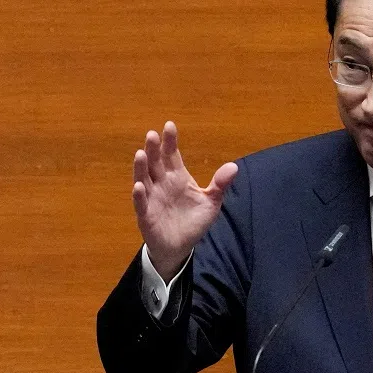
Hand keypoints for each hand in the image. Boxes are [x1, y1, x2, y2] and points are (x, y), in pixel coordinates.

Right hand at [132, 121, 237, 280]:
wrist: (181, 247)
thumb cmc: (193, 221)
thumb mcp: (211, 202)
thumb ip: (220, 185)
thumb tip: (234, 167)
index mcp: (178, 177)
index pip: (172, 155)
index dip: (170, 142)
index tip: (170, 125)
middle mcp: (162, 184)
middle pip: (156, 163)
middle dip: (154, 149)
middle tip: (152, 134)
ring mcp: (152, 198)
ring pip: (144, 179)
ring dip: (141, 167)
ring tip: (141, 153)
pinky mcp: (146, 216)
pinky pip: (141, 204)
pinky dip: (139, 196)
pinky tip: (138, 186)